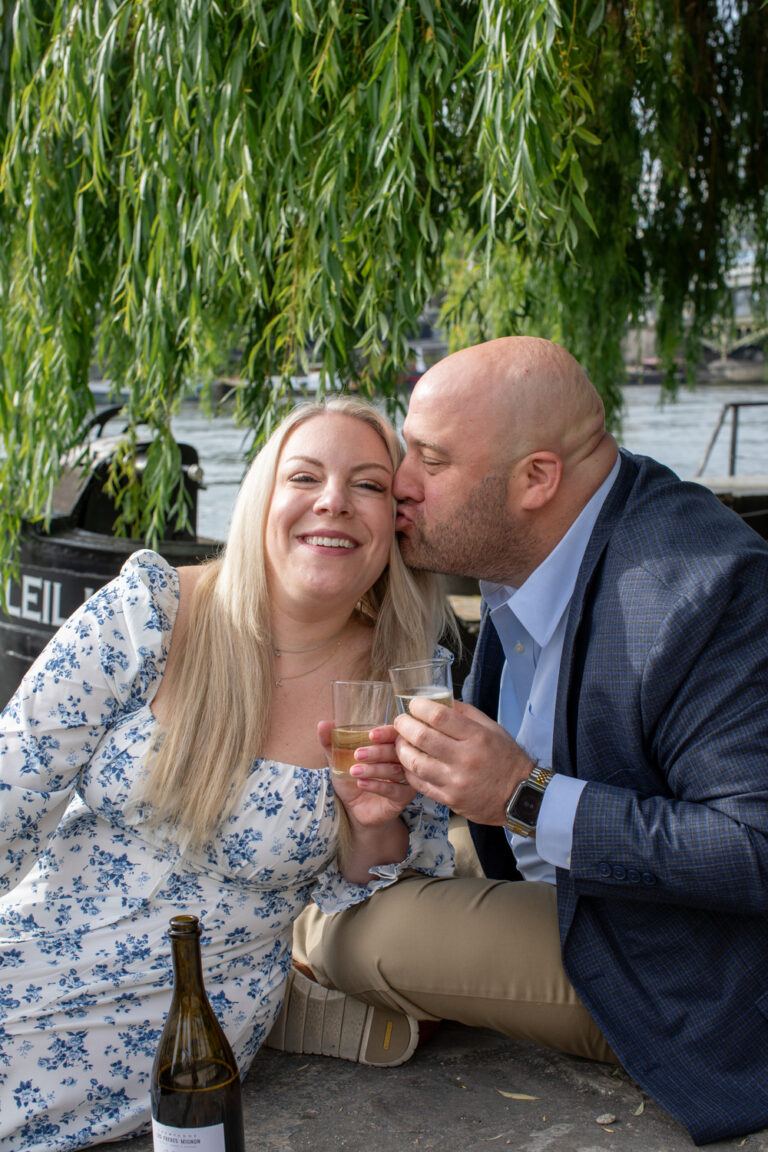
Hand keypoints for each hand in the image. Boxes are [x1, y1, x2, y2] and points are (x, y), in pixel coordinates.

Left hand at [317, 721, 415, 828]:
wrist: (356, 809)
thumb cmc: (352, 780)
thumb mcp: (339, 761)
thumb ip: (331, 742)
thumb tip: (322, 724)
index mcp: (389, 745)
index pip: (394, 733)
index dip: (385, 733)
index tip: (371, 735)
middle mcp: (401, 760)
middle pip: (396, 751)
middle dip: (377, 752)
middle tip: (357, 754)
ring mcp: (405, 779)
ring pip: (395, 770)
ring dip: (373, 770)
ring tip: (354, 772)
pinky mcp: (403, 797)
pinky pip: (395, 790)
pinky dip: (378, 786)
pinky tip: (362, 784)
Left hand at [393, 698, 534, 824]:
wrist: (520, 796)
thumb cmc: (506, 759)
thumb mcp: (493, 729)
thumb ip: (466, 714)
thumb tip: (441, 701)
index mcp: (477, 737)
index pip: (439, 716)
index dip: (419, 707)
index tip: (413, 705)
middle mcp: (465, 759)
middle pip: (422, 738)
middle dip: (404, 725)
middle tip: (400, 721)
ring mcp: (456, 782)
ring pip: (415, 763)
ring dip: (401, 749)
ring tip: (401, 742)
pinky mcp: (450, 799)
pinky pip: (419, 784)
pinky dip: (409, 771)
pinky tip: (408, 763)